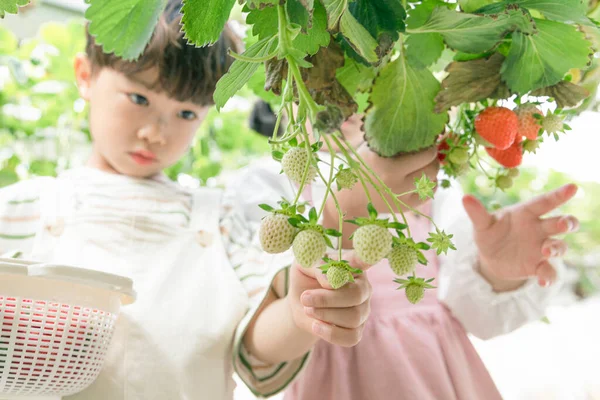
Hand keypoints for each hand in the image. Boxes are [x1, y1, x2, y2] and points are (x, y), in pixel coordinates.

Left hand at [287, 251, 371, 346]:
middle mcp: (363, 286)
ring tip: (308, 309)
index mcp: (352, 265)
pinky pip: (352, 337)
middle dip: (326, 299)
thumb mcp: (304, 266)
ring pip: (353, 317)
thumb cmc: (306, 278)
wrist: (302, 303)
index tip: (368, 258)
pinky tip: (316, 326)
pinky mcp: (358, 328)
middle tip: (305, 298)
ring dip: (325, 315)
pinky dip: (331, 333)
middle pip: (356, 295)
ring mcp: (364, 308)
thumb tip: (331, 282)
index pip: (362, 260)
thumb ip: (317, 268)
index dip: (365, 260)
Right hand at [353, 145, 439, 212]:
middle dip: (432, 159)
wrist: (351, 198)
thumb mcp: (371, 149)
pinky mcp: (406, 207)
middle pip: (432, 168)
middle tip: (426, 153)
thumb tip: (416, 127)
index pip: (425, 154)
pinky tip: (421, 179)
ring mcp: (402, 197)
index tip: (426, 142)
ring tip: (421, 165)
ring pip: (432, 181)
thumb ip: (390, 138)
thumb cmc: (361, 168)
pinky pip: (429, 194)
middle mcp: (397, 184)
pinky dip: (429, 185)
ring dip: (431, 171)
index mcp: (388, 167)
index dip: (429, 146)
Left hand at [462, 184, 578, 287]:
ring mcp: (541, 248)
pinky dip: (549, 276)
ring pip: (559, 246)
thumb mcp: (482, 225)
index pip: (544, 202)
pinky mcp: (538, 267)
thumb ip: (477, 213)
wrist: (490, 259)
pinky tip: (542, 281)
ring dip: (556, 248)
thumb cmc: (490, 234)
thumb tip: (465, 197)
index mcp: (526, 214)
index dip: (558, 195)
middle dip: (566, 222)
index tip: (573, 187)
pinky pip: (550, 272)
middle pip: (560, 223)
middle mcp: (538, 229)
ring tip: (546, 251)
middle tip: (564, 224)